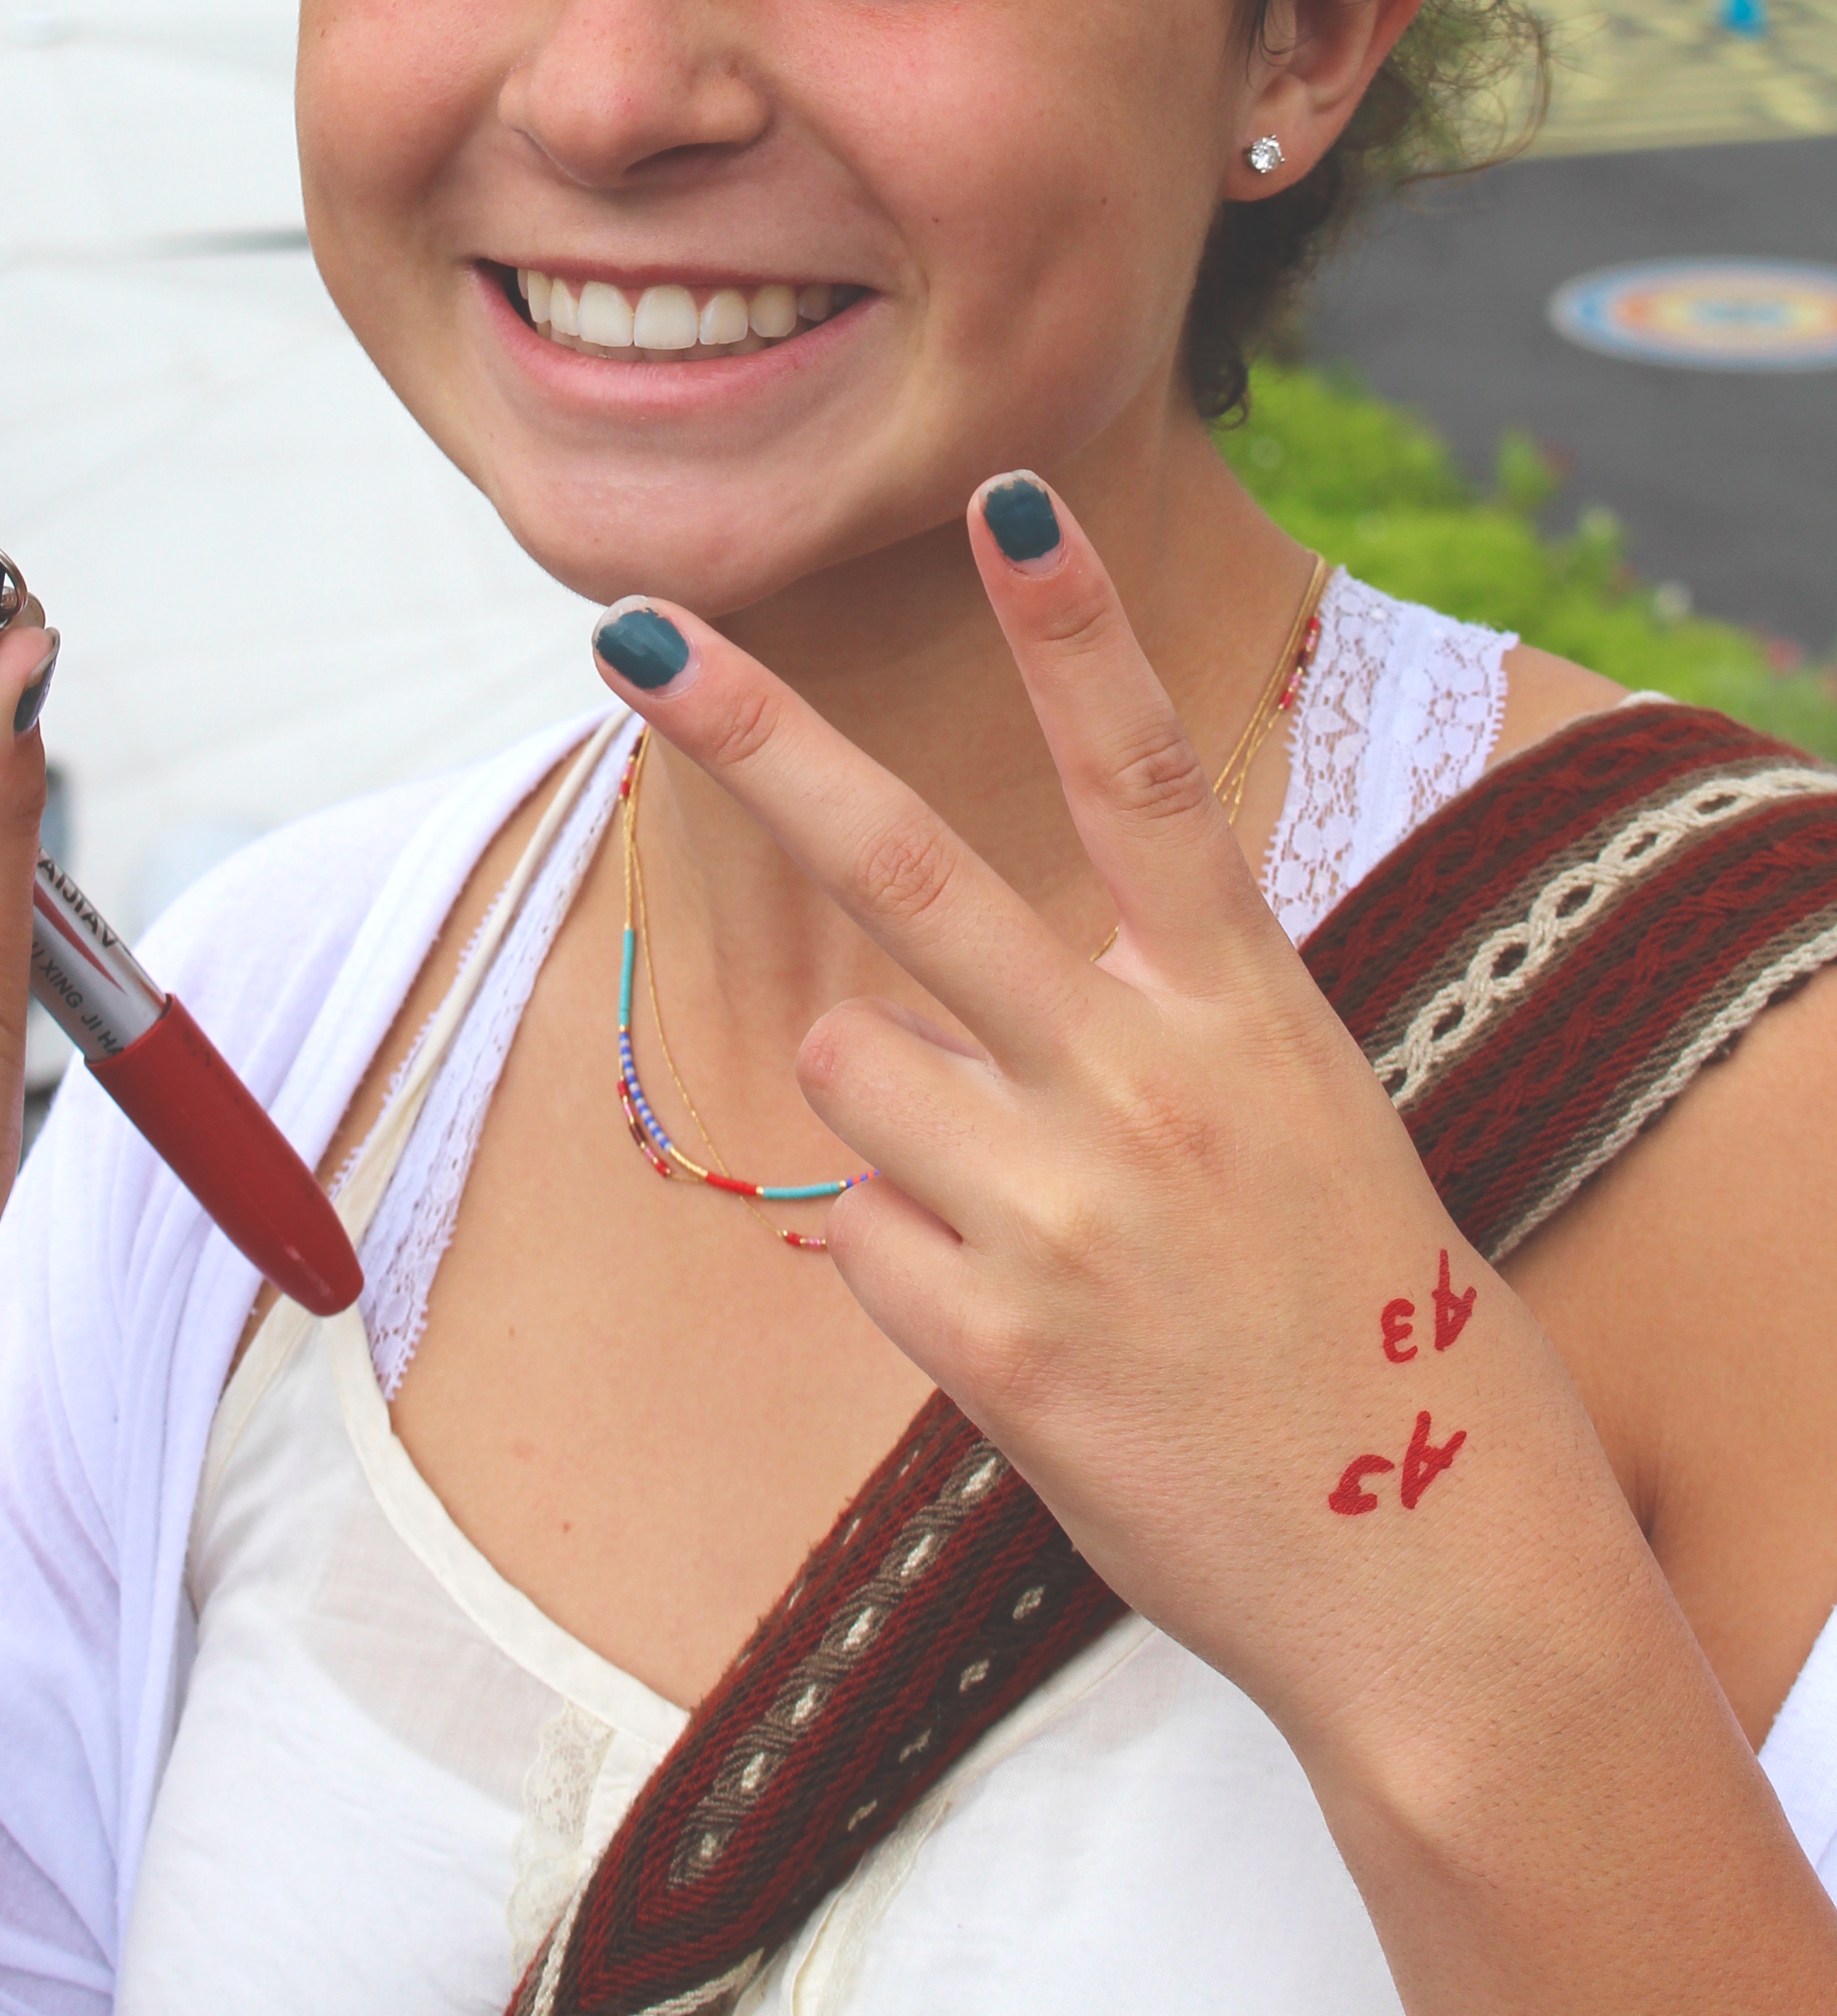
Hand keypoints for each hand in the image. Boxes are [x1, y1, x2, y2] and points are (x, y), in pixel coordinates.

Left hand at [589, 478, 1634, 1771]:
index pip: (1146, 774)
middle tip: (631, 632)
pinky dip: (908, 1263)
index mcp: (1244, 1008)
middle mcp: (1143, 1081)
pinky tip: (1026, 1326)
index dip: (1076, 629)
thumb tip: (910, 1000)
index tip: (1008, 493)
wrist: (1435, 1573)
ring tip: (1026, 1212)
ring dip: (893, 1113)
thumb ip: (1145, 1024)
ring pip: (847, 1068)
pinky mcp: (995, 1348)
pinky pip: (856, 1235)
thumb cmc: (1355, 1319)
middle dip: (758, 737)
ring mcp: (1062, 1212)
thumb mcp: (1302, 1118)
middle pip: (908, 867)